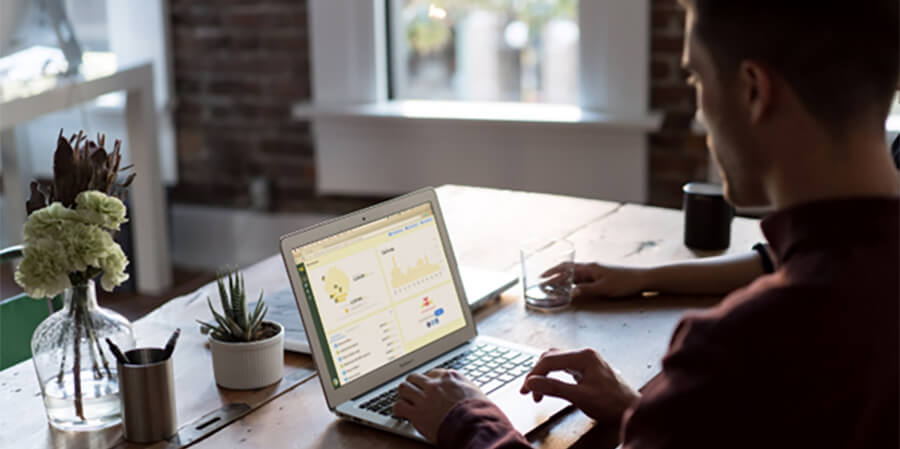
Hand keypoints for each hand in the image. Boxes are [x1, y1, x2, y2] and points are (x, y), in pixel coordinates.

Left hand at [393, 369, 487, 440]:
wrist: (475, 425)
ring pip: (403, 388)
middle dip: (413, 385)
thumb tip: (463, 390)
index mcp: (449, 377)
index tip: (427, 386)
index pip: (432, 373)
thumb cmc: (480, 411)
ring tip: (404, 400)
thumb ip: (463, 387)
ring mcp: (424, 397)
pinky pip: (399, 406)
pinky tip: (400, 413)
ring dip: (403, 395)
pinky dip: (398, 409)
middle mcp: (435, 384)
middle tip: (413, 392)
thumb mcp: (475, 391)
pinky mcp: (417, 413)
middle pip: (414, 377)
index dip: (428, 381)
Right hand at [520, 348, 638, 423]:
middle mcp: (584, 354)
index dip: (534, 375)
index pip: (549, 360)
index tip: (526, 389)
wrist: (631, 409)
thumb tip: (532, 382)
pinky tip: (550, 385)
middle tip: (528, 391)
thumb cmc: (612, 403)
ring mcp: (586, 361)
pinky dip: (553, 376)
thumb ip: (554, 388)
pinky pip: (563, 367)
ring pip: (556, 361)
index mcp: (584, 356)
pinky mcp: (586, 368)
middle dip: (536, 374)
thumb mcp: (580, 397)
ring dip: (544, 374)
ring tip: (536, 391)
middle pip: (550, 358)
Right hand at [543, 262, 647, 297]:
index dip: (553, 274)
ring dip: (562, 278)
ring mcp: (595, 271)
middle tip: (542, 280)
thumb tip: (570, 293)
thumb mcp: (603, 288)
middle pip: (568, 269)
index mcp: (589, 268)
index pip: (566, 269)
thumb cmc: (624, 283)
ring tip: (552, 284)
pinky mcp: (600, 276)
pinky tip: (570, 286)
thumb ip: (586, 290)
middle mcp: (590, 268)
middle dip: (554, 274)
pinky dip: (572, 281)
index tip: (541, 279)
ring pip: (574, 274)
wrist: (641, 279)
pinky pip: (581, 277)